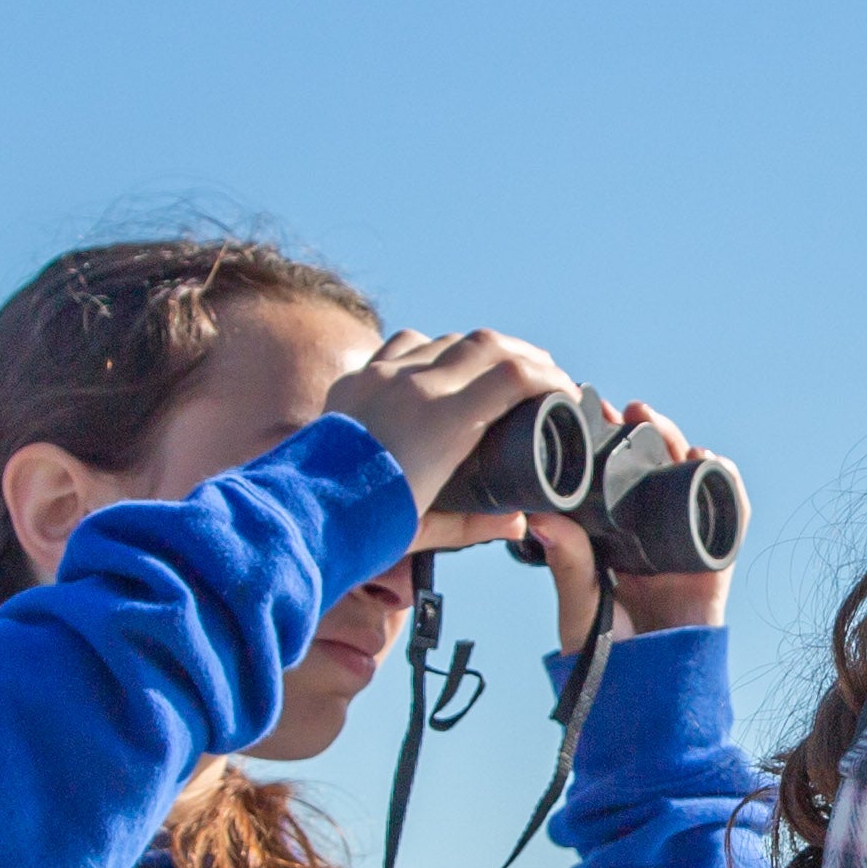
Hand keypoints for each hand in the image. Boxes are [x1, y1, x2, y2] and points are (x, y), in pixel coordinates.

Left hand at [328, 326, 575, 532]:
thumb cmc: (366, 524)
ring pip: (447, 339)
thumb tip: (517, 523)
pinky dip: (432, 349)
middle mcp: (416, 385)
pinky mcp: (358, 377)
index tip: (565, 391)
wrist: (300, 512)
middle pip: (488, 344)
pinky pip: (405, 345)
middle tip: (544, 372)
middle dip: (525, 354)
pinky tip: (438, 364)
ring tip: (496, 366)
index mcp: (444, 419)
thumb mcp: (429, 528)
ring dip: (480, 349)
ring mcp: (384, 375)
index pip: (515, 374)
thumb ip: (478, 523)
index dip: (550, 377)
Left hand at [523, 401, 735, 651]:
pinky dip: (725, 484)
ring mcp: (684, 545)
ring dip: (676, 444)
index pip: (611, 479)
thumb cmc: (608, 660)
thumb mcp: (579, 605)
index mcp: (612, 540)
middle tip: (620, 408)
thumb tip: (540, 517)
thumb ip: (568, 563)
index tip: (585, 413)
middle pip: (651, 469)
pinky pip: (730, 516)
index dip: (603, 444)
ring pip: (687, 479)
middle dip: (640, 433)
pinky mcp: (716, 562)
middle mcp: (647, 536)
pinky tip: (707, 460)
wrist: (651, 699)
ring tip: (653, 422)